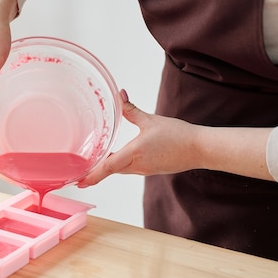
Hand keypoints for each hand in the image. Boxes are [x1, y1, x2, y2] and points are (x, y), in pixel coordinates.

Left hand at [78, 90, 199, 186]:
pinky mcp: (150, 170)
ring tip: (91, 166)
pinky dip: (118, 166)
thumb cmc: (178, 134)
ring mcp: (144, 170)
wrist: (200, 149)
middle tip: (77, 174)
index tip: (79, 182)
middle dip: (94, 172)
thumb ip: (131, 110)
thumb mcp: (151, 120)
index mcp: (135, 153)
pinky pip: (129, 169)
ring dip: (106, 168)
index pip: (108, 167)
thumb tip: (120, 95)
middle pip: (110, 170)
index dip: (92, 175)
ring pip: (119, 170)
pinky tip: (113, 160)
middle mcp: (137, 165)